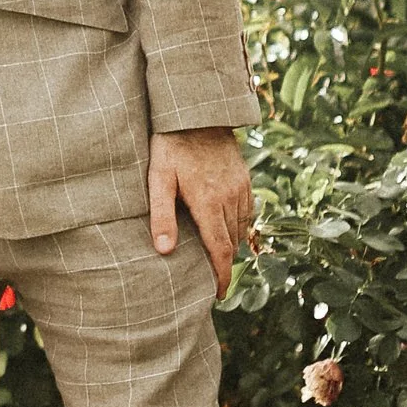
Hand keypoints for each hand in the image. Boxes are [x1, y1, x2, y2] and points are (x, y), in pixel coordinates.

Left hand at [149, 127, 254, 290]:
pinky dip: (239, 226)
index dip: (222, 276)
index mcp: (209, 202)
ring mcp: (240, 187)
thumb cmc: (170, 145)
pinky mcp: (244, 178)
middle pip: (232, 243)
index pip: (221, 250)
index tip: (219, 295)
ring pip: (241, 228)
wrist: (196, 112)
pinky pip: (247, 211)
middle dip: (225, 264)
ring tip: (218, 258)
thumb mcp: (158, 178)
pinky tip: (227, 228)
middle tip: (213, 281)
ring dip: (231, 245)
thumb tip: (164, 251)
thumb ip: (161, 215)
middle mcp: (230, 198)